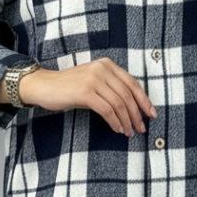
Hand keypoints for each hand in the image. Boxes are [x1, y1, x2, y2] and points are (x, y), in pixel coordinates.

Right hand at [19, 59, 156, 136]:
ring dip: (127, 120)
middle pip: (127, 94)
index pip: (132, 83)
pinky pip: (107, 110)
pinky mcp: (85, 92)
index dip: (144, 100)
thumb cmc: (69, 87)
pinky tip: (117, 129)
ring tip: (129, 132)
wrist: (44, 86)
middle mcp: (102, 69)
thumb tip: (133, 106)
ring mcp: (93, 79)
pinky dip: (115, 122)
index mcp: (107, 64)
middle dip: (137, 113)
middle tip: (141, 128)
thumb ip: (111, 87)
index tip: (151, 114)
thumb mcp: (93, 81)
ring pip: (119, 103)